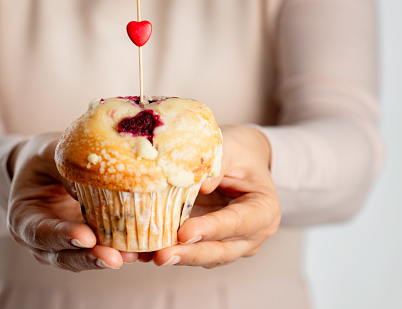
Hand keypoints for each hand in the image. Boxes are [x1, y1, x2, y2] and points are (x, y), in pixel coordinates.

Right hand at [7, 133, 136, 271]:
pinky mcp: (86, 242)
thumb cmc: (44, 157)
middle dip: (90, 257)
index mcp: (24, 217)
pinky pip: (101, 249)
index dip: (62, 236)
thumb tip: (99, 182)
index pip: (40, 232)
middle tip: (115, 258)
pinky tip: (141, 250)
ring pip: (85, 258)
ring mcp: (65, 245)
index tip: (85, 237)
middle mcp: (42, 239)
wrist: (46, 168)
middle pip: (63, 256)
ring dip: (109, 257)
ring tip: (133, 256)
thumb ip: (67, 168)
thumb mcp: (50, 154)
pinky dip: (119, 250)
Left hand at [152, 125, 280, 267]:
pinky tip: (141, 252)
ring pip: (202, 257)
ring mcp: (230, 243)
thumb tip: (197, 185)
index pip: (238, 222)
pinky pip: (188, 252)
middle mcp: (250, 234)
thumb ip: (217, 164)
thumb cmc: (238, 151)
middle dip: (189, 254)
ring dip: (174, 257)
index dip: (211, 229)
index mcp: (264, 209)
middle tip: (162, 255)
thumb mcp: (231, 148)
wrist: (239, 160)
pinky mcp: (207, 243)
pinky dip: (165, 252)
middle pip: (221, 250)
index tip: (185, 233)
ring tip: (146, 255)